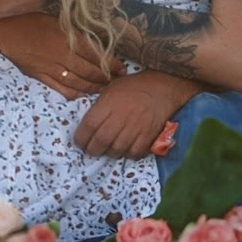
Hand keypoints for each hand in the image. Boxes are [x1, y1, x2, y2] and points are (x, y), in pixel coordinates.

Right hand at [0, 15, 116, 98]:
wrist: (4, 28)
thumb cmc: (31, 18)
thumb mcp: (57, 19)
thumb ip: (75, 32)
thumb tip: (96, 42)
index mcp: (68, 37)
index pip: (97, 54)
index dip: (112, 64)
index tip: (122, 69)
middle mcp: (61, 53)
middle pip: (90, 71)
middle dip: (106, 78)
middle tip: (116, 81)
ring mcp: (50, 66)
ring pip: (78, 82)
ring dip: (93, 87)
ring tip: (102, 88)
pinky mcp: (39, 74)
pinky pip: (60, 87)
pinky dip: (73, 93)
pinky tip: (81, 94)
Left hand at [74, 71, 200, 158]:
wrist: (161, 88)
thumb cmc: (133, 87)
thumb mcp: (110, 89)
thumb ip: (98, 106)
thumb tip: (85, 124)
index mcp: (108, 103)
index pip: (89, 125)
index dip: (80, 138)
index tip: (79, 142)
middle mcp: (120, 116)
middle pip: (100, 141)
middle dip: (92, 149)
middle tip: (92, 150)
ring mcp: (135, 127)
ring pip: (116, 150)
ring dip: (109, 153)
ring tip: (108, 149)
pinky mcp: (148, 135)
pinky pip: (134, 153)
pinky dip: (128, 154)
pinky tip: (126, 148)